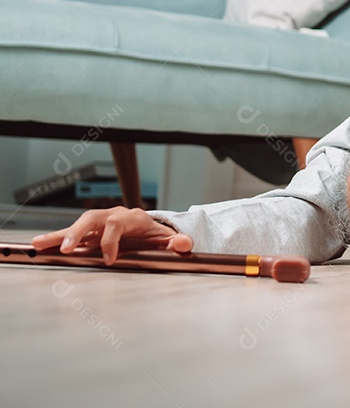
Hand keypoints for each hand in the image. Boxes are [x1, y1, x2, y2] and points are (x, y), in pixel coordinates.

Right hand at [31, 207, 193, 264]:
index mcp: (133, 218)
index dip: (111, 240)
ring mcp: (99, 223)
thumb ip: (178, 243)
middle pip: (93, 218)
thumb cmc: (156, 237)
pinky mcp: (89, 232)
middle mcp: (113, 216)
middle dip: (79, 232)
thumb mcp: (170, 240)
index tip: (110, 259)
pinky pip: (69, 233)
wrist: (150, 231)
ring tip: (41, 244)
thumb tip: (185, 243)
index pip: (118, 223)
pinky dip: (54, 238)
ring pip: (78, 224)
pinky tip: (38, 244)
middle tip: (68, 248)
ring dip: (60, 235)